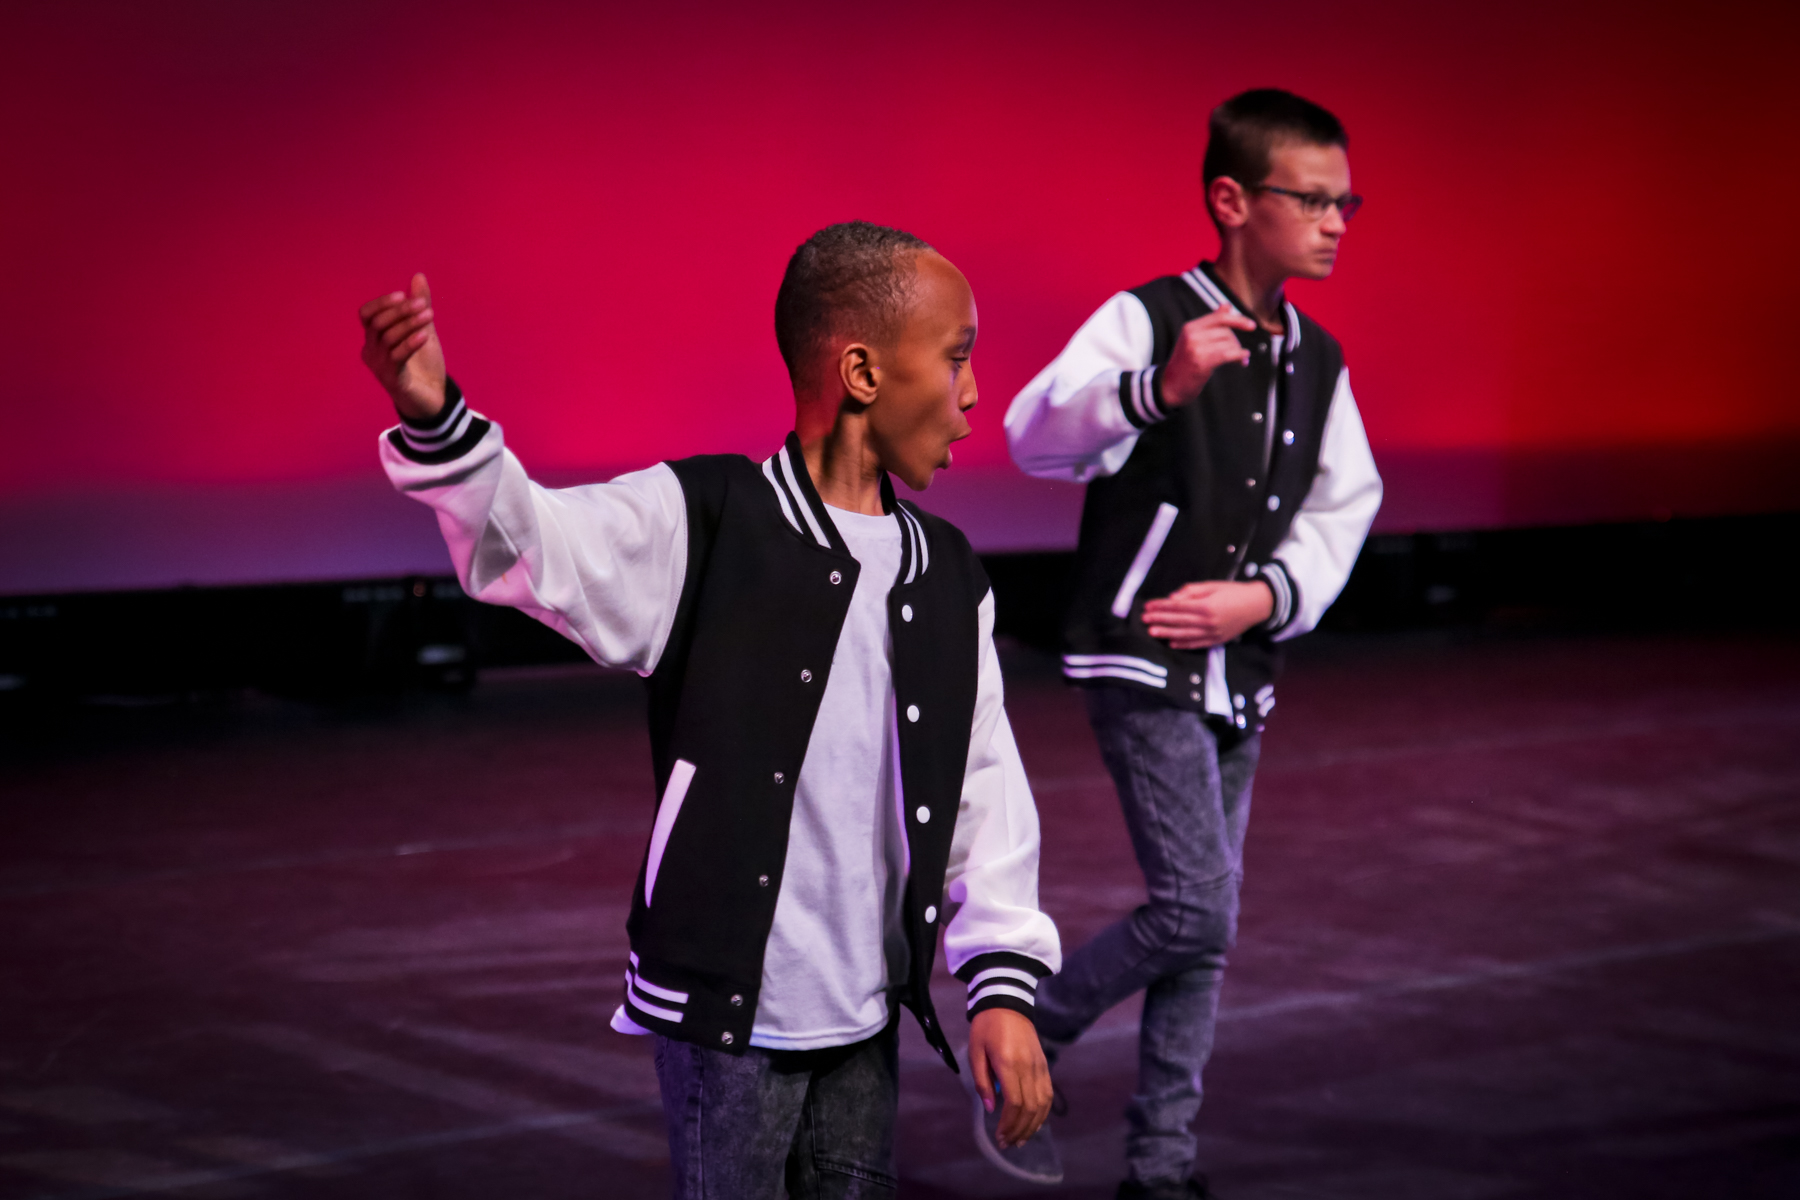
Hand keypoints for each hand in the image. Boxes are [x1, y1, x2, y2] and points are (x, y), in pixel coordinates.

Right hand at [359, 273, 446, 420]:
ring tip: (429, 315)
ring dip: (409, 324)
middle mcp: (371, 352)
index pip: (366, 314)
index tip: (403, 294)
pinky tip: (424, 335)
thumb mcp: (424, 329)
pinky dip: (410, 343)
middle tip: (422, 304)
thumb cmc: (424, 365)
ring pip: (387, 338)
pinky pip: (397, 357)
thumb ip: (418, 305)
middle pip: (377, 324)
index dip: (381, 303)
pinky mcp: (392, 380)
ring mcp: (379, 367)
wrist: (434, 398)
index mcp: (374, 339)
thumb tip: (418, 276)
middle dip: (400, 311)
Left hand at [968, 1008, 1052, 1148]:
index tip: (999, 1137)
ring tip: (1021, 1140)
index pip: (1014, 1103)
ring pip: (1042, 1104)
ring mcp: (1039, 1066)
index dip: (1008, 1124)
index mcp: (1008, 1063)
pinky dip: (1043, 1113)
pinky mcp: (1045, 1065)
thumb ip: (982, 1081)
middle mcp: (1028, 1067)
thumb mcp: (975, 1051)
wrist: (1008, 1002)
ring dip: (1032, 1126)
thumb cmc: (986, 1028)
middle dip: (1019, 1130)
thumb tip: (991, 1109)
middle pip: (1030, 1108)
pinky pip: (1048, 1094)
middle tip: (1008, 1143)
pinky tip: (1034, 1124)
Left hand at [1142, 580, 1273, 648]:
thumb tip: (1172, 598)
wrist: (1257, 605)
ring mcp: (1212, 633)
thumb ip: (1192, 591)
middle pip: (1178, 621)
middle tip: (1144, 620)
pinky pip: (1197, 644)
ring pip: (1185, 635)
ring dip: (1167, 634)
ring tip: (1152, 633)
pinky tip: (1172, 644)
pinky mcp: (1217, 641)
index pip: (1177, 607)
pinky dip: (1184, 644)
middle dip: (1159, 620)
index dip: (1161, 607)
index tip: (1148, 606)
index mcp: (1206, 606)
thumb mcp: (1213, 586)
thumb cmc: (1234, 592)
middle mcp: (1207, 622)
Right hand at [1159, 307, 1255, 407]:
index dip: (1238, 320)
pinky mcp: (1201, 362)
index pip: (1219, 317)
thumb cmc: (1186, 363)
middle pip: (1225, 331)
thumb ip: (1211, 323)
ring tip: (1240, 360)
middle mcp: (1192, 335)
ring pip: (1228, 343)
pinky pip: (1227, 354)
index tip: (1252, 325)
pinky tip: (1243, 360)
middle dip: (1236, 342)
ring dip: (1238, 351)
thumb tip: (1227, 306)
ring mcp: (1195, 348)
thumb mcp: (1195, 339)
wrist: (1171, 386)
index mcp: (1190, 327)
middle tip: (1239, 352)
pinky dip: (1238, 356)